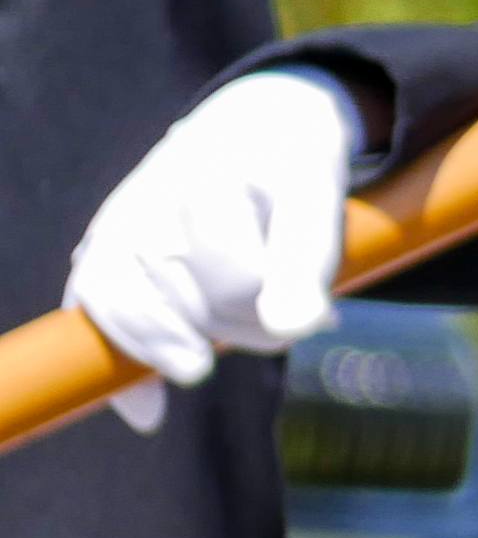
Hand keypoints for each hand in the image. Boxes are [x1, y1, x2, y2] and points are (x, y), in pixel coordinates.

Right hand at [67, 70, 358, 431]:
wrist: (252, 126)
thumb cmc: (291, 168)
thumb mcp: (319, 201)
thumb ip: (311, 262)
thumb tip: (299, 329)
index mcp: (207, 178)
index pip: (237, 277)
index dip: (282, 309)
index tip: (318, 313)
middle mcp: (148, 201)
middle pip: (191, 304)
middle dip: (244, 330)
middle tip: (278, 322)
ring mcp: (118, 227)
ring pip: (136, 316)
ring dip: (186, 346)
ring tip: (224, 347)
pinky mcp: (103, 251)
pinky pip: (97, 313)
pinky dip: (128, 362)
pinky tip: (149, 411)